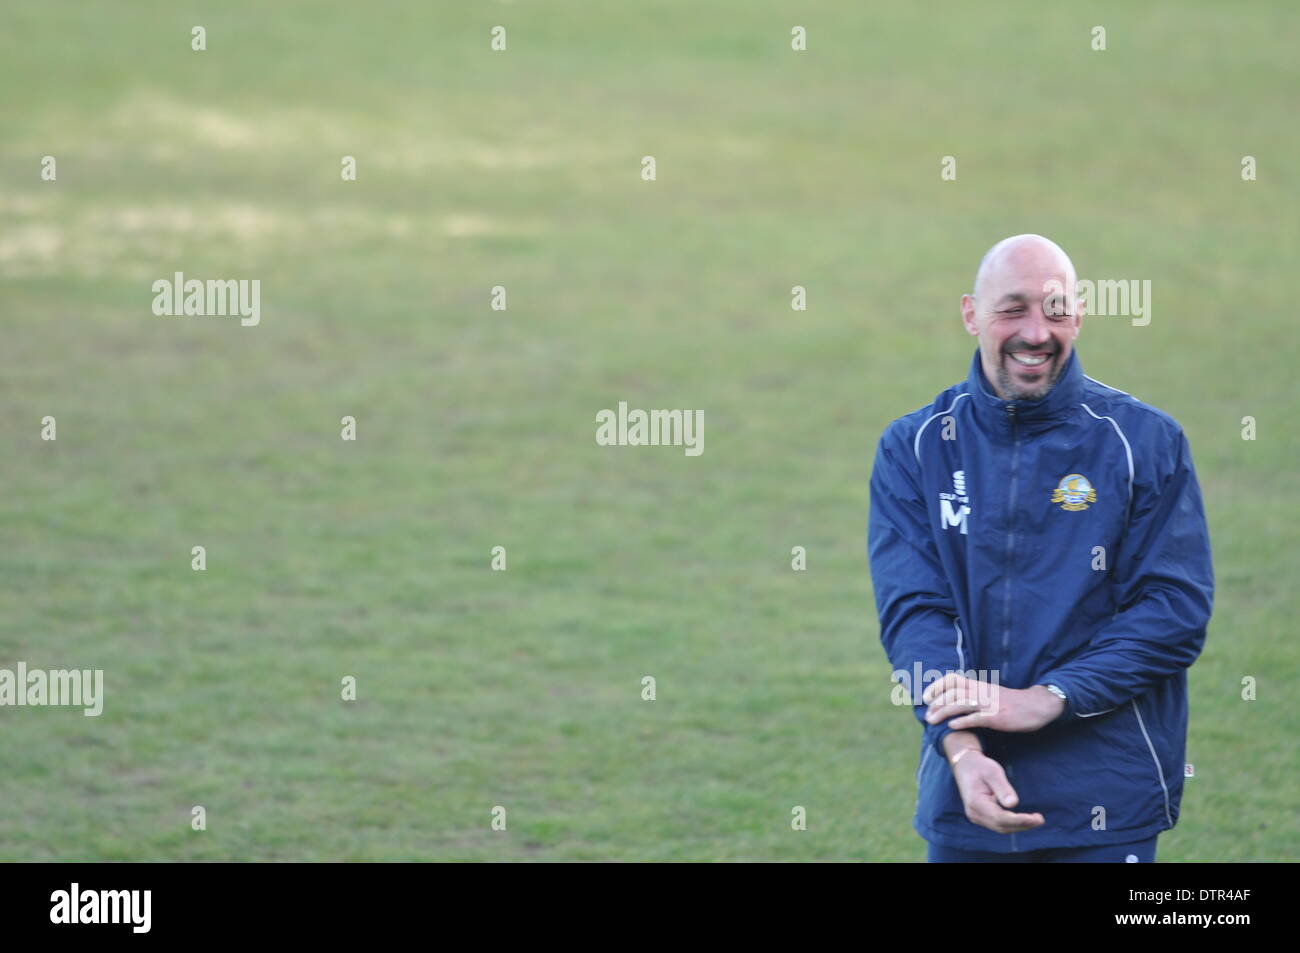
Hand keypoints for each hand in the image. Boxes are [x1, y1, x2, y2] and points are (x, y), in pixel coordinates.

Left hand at [923, 675, 1064, 731]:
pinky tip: (952, 726)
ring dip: (943, 712)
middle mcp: (982, 692)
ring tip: (932, 721)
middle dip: (936, 703)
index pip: (953, 680)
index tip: (925, 696)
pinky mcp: (997, 717)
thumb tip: (955, 700)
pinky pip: (976, 718)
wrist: (1036, 706)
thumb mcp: (991, 693)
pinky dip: (963, 721)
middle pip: (953, 693)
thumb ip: (975, 694)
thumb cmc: (1012, 702)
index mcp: (979, 685)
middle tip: (926, 715)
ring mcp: (989, 704)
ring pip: (961, 704)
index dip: (937, 686)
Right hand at [950, 748, 1044, 833]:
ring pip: (1001, 828)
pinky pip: (998, 824)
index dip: (1019, 820)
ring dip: (1019, 826)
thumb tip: (1013, 804)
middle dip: (1022, 825)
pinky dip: (1012, 824)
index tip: (1036, 818)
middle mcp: (974, 814)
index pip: (1000, 818)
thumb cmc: (980, 766)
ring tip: (1036, 820)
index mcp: (975, 803)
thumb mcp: (992, 772)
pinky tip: (1024, 819)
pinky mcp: (981, 816)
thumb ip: (1003, 788)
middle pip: (1002, 826)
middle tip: (1040, 819)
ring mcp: (976, 817)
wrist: (965, 765)